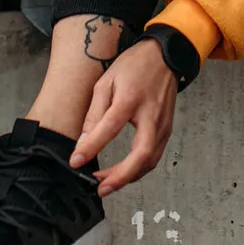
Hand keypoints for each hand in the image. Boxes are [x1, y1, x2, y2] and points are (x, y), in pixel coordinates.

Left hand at [70, 37, 176, 196]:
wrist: (165, 57)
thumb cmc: (134, 66)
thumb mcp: (106, 82)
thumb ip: (95, 113)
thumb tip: (83, 142)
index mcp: (130, 99)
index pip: (110, 128)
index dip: (91, 148)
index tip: (76, 161)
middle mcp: (151, 116)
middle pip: (141, 155)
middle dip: (120, 176)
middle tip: (100, 187)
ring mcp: (162, 125)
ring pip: (150, 161)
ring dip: (128, 177)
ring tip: (106, 183)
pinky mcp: (167, 130)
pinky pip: (154, 156)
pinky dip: (139, 169)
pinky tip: (124, 172)